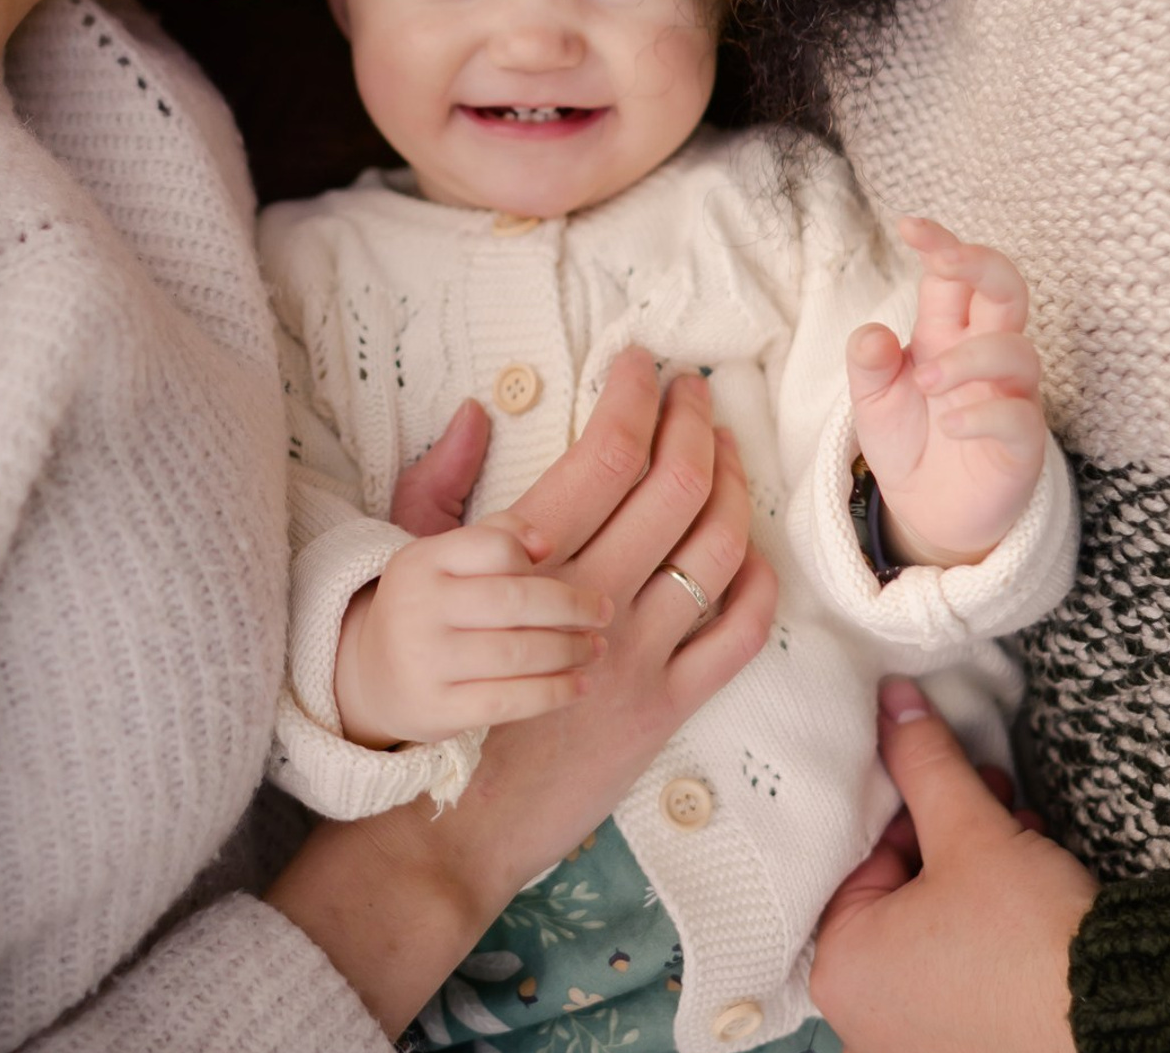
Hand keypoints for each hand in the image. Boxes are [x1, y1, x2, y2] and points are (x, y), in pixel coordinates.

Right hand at [270, 350, 779, 1033]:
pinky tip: (749, 545)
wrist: (442, 805)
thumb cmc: (422, 673)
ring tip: (723, 447)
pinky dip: (756, 582)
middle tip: (694, 388)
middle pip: (670, 488)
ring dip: (731, 485)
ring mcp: (632, 656)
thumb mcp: (412, 564)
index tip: (641, 363)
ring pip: (714, 549)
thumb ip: (443, 482)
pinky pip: (735, 637)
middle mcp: (587, 600)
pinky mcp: (662, 708)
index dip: (632, 396)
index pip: (603, 455)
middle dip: (692, 420)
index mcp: (524, 559)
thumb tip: (480, 410)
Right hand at [334, 513, 610, 747]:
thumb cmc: (433, 604)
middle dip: (570, 606)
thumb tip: (546, 542)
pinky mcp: (436, 709)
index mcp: (421, 561)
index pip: (493, 547)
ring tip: (596, 648)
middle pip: (514, 600)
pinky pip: (509, 701)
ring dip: (569, 650)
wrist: (372, 673)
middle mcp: (417, 607)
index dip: (531, 556)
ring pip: (517, 653)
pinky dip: (553, 692)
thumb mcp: (447, 558)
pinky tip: (580, 685)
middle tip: (603, 611)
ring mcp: (424, 662)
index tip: (563, 566)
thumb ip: (497, 533)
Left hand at [811, 677, 1097, 1052]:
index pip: (851, 856)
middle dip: (944, 831)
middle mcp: (865, 1017)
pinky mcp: (968, 1047)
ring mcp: (915, 1040)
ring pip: (931, 924)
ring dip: (972, 867)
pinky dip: (987, 922)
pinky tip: (1029, 881)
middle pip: (892, 889)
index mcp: (840, 968)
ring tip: (1017, 827)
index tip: (932, 771)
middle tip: (984, 791)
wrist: (1128, 1025)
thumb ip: (923, 761)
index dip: (898, 801)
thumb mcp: (970, 832)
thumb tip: (892, 701)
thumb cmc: (1032, 944)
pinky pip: (960, 967)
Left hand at [846, 219, 1046, 564]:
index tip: (909, 225)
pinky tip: (951, 424)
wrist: (927, 510)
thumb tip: (872, 333)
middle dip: (981, 264)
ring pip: (1015, 351)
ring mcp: (1011, 396)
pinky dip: (985, 413)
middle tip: (945, 261)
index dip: (941, 245)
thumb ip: (868, 364)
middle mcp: (985, 354)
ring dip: (968, 358)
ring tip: (927, 383)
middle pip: (1006, 290)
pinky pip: (1019, 417)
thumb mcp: (871, 399)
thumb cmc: (908, 439)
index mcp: (946, 332)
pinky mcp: (1023, 443)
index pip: (953, 278)